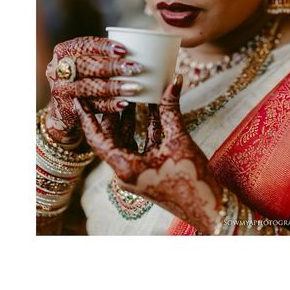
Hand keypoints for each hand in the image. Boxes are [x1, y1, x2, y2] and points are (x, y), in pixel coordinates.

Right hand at [44, 36, 142, 144]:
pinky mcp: (67, 109)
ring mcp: (61, 90)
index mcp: (64, 51)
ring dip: (114, 87)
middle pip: (86, 66)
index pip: (83, 45)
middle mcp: (57, 69)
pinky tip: (125, 103)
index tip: (124, 50)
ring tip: (136, 87)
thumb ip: (104, 55)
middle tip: (136, 68)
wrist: (63, 112)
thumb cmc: (85, 79)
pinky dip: (109, 104)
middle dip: (113, 67)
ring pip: (89, 87)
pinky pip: (91, 106)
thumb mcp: (87, 63)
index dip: (103, 47)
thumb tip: (144, 47)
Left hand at [75, 75, 222, 234]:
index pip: (97, 138)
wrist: (209, 210)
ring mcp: (136, 173)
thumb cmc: (192, 181)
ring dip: (128, 118)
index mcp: (126, 168)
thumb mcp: (179, 140)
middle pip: (110, 136)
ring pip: (125, 140)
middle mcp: (126, 172)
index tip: (80, 98)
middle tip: (108, 87)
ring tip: (128, 91)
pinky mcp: (147, 172)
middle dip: (110, 111)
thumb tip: (175, 80)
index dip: (88, 116)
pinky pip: (139, 145)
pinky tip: (149, 107)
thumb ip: (172, 109)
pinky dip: (143, 127)